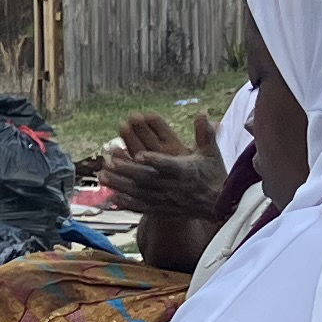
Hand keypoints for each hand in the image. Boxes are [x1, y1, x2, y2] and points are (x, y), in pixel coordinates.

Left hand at [99, 112, 229, 224]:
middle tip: (108, 161)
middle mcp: (173, 186)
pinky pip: (141, 207)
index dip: (154, 160)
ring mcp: (166, 199)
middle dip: (126, 170)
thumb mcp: (211, 152)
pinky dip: (126, 203)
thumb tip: (203, 111)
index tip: (139, 153)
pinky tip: (111, 197)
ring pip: (139, 193)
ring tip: (102, 175)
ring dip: (120, 185)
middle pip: (147, 178)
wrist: (219, 206)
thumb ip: (205, 132)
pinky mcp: (162, 210)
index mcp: (185, 171)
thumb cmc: (214, 175)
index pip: (168, 164)